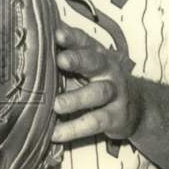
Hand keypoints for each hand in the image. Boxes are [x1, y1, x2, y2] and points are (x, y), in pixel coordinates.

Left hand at [52, 25, 144, 143]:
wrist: (136, 106)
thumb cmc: (97, 80)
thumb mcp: (85, 65)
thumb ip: (64, 54)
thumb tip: (33, 37)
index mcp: (96, 53)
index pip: (84, 41)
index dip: (72, 37)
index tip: (57, 34)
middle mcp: (108, 70)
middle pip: (94, 62)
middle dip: (78, 60)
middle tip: (60, 60)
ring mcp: (115, 93)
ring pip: (97, 93)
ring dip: (75, 99)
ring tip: (56, 105)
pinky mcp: (115, 117)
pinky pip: (94, 122)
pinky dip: (74, 128)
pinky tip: (56, 133)